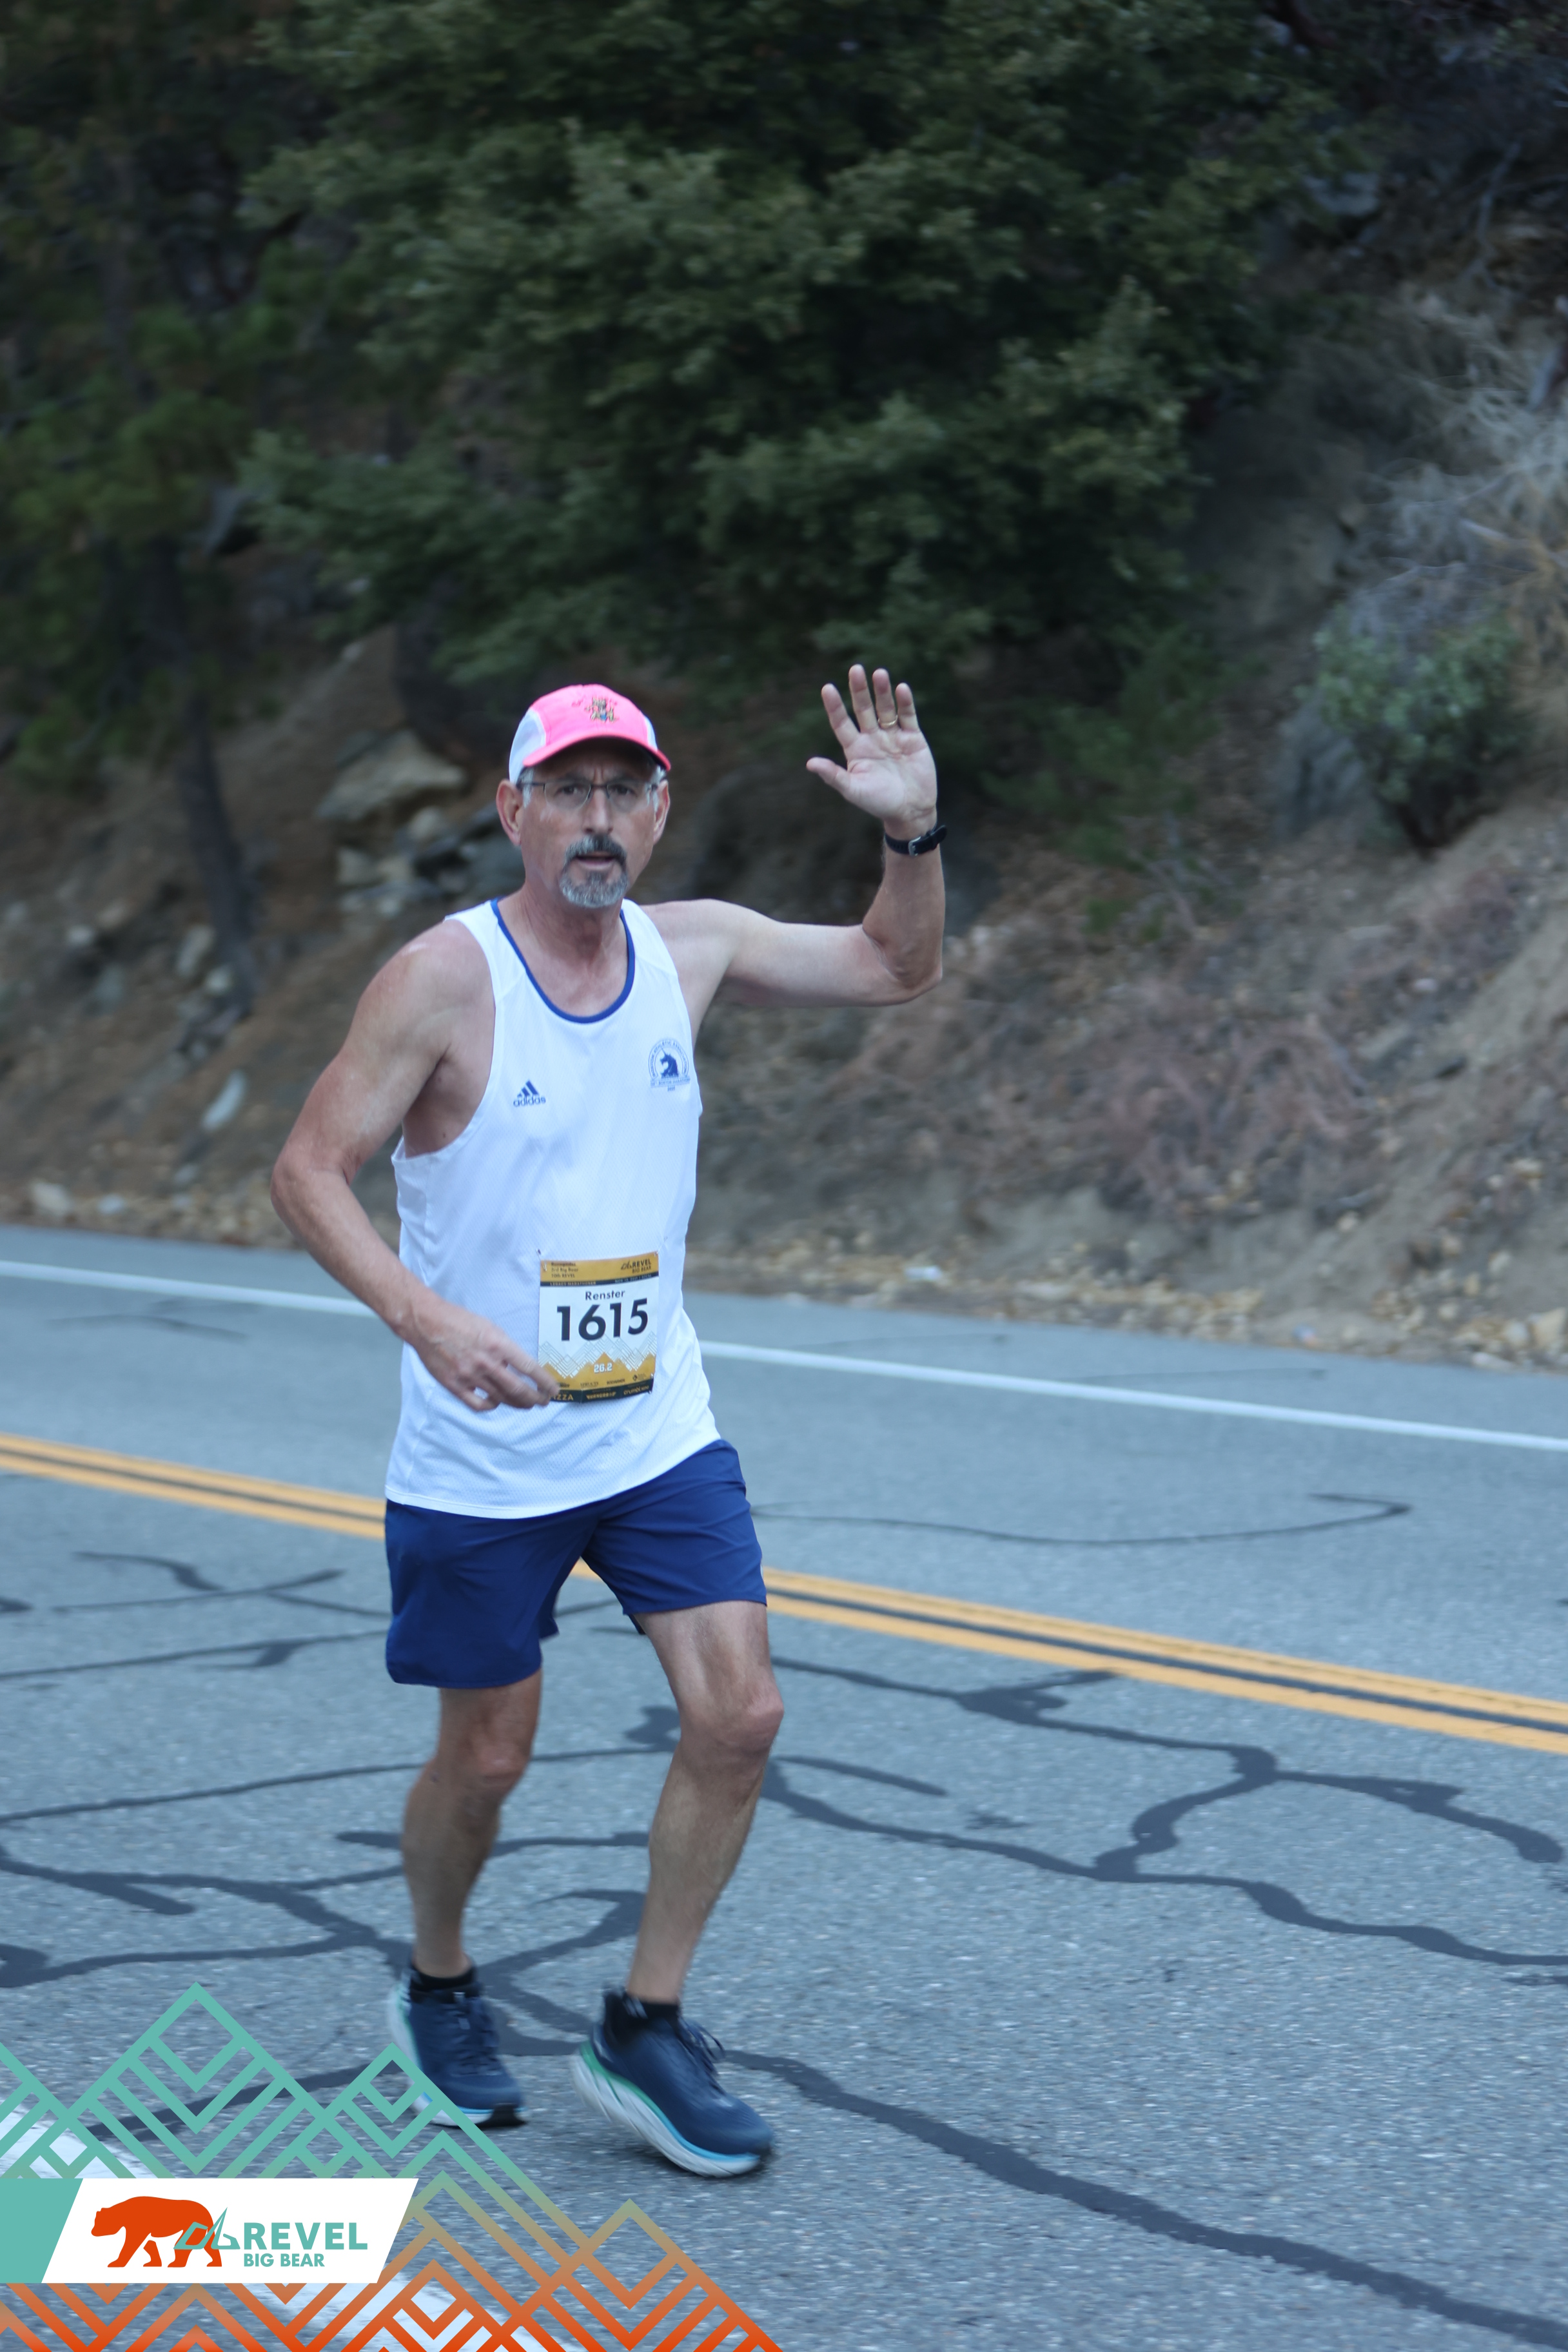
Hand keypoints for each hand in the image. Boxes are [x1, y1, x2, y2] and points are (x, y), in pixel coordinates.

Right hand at [408, 1293, 558, 1412]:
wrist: (427, 1323)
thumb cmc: (460, 1322)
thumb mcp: (490, 1328)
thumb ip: (505, 1349)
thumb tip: (519, 1368)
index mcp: (498, 1344)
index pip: (530, 1369)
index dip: (545, 1383)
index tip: (553, 1391)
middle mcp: (487, 1362)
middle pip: (519, 1390)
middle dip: (535, 1399)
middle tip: (543, 1402)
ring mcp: (470, 1376)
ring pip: (501, 1399)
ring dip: (517, 1404)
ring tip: (525, 1405)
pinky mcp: (455, 1386)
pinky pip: (478, 1405)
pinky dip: (491, 1406)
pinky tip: (496, 1402)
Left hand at [808, 665, 937, 839]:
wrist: (911, 811)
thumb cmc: (879, 803)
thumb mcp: (854, 790)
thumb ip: (834, 776)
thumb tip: (810, 763)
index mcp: (856, 749)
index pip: (842, 723)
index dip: (834, 706)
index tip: (827, 688)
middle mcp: (872, 739)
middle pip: (864, 709)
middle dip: (859, 690)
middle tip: (855, 669)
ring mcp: (893, 737)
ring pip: (886, 709)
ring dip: (882, 691)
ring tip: (879, 673)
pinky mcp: (913, 738)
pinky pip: (908, 716)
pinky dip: (904, 703)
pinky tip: (901, 688)